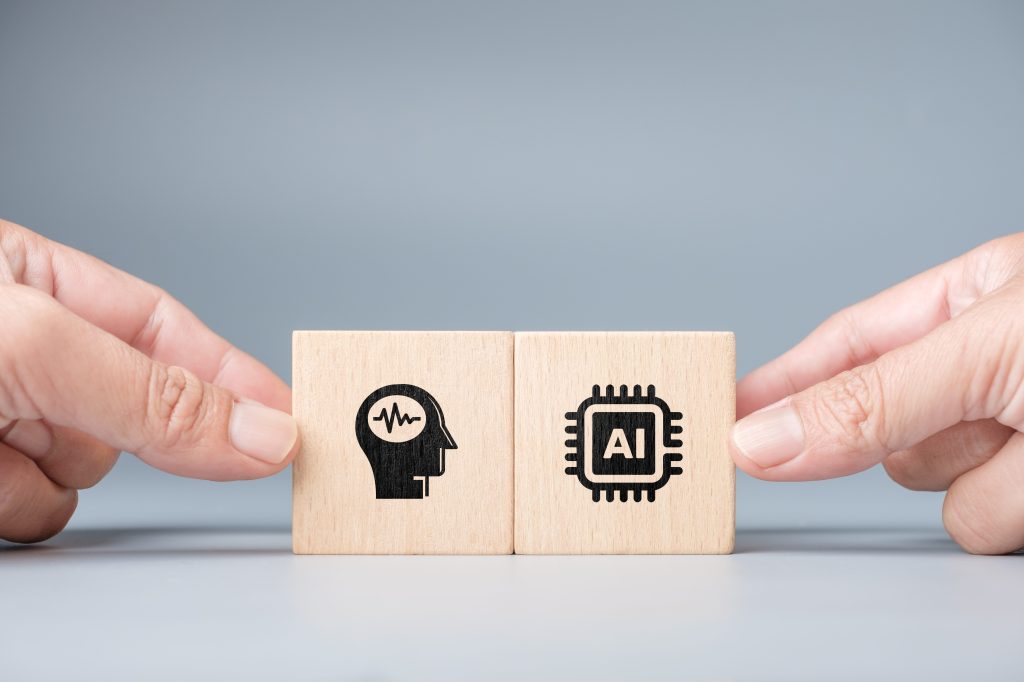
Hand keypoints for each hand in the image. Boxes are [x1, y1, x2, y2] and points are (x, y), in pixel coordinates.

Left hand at [0, 220, 298, 542]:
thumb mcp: (35, 350)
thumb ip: (153, 395)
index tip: (287, 416)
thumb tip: (262, 430)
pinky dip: (13, 506)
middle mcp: (20, 352)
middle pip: (126, 411)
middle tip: (116, 435)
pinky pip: (34, 512)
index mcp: (30, 283)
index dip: (227, 371)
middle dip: (114, 432)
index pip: (159, 327)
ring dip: (44, 476)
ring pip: (79, 472)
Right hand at [730, 234, 1023, 553]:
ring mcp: (1014, 438)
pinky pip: (978, 529)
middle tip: (966, 417)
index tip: (723, 414)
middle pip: (891, 430)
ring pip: (939, 490)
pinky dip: (1015, 512)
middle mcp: (990, 371)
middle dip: (920, 435)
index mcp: (975, 301)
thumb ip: (870, 399)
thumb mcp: (987, 352)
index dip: (786, 380)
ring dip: (987, 478)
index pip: (850, 343)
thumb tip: (762, 436)